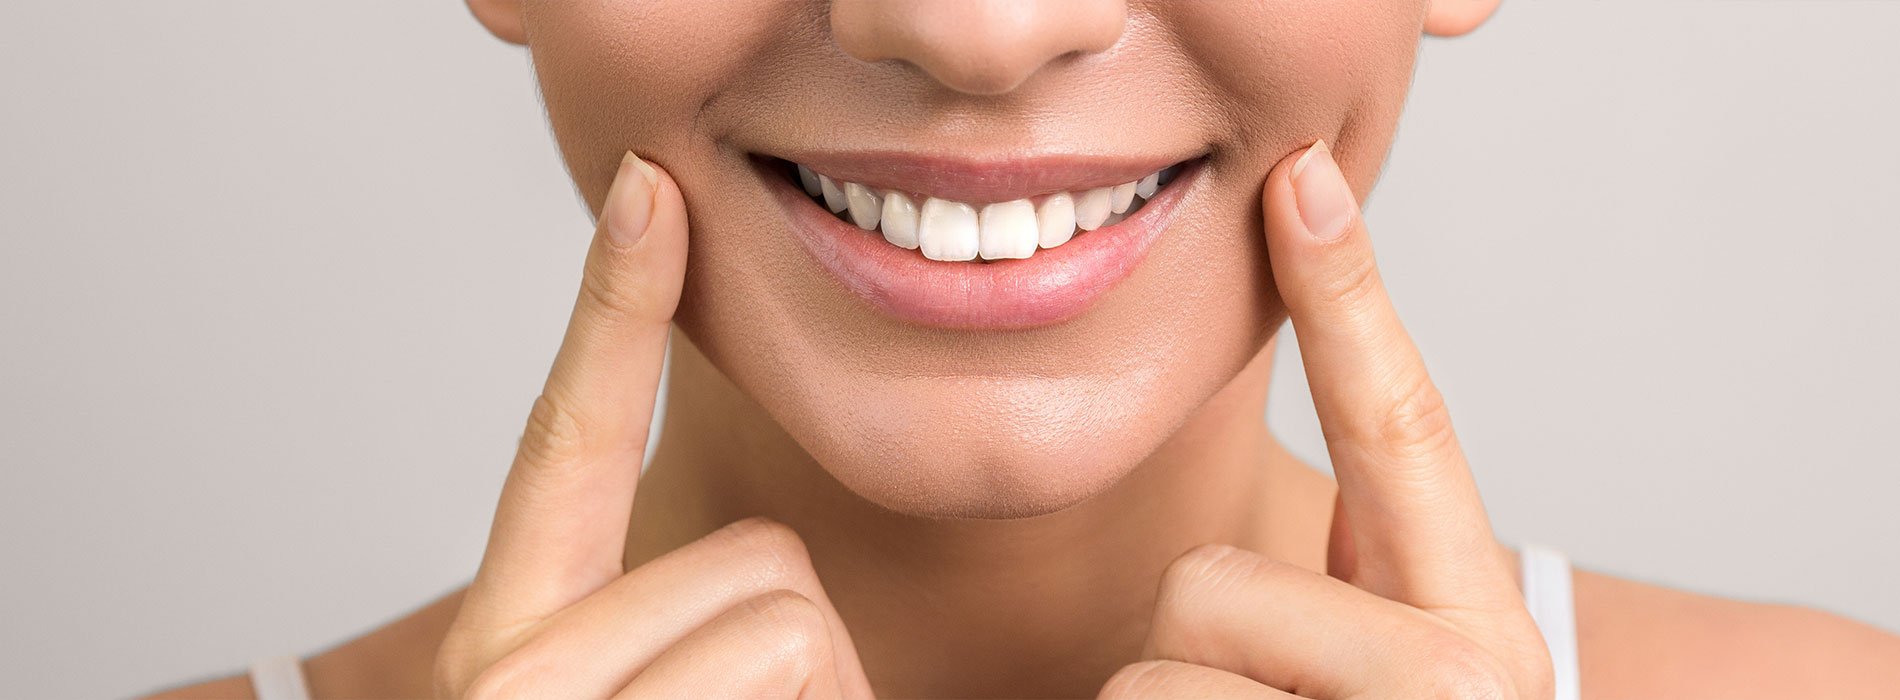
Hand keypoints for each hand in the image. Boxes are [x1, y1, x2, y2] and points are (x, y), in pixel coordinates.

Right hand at [432, 153, 874, 699]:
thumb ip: (699, 613)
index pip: (571, 444)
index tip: (645, 191)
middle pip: (756, 547)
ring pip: (789, 608)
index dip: (614, 312)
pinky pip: (806, 659)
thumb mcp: (692, 696)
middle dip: (795, 639)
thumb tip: (768, 559)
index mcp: (516, 637)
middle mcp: (506, 668)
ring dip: (820, 691)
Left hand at [1100, 141, 1554, 699]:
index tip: (1302, 183)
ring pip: (1157, 668)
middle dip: (1194, 652)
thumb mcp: (1387, 679)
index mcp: (1479, 631)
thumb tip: (1304, 515)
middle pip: (1209, 583)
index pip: (1400, 431)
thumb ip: (1362, 591)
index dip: (1344, 302)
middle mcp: (1462, 680)